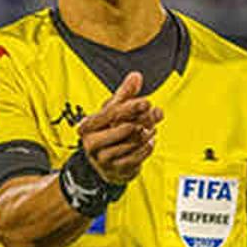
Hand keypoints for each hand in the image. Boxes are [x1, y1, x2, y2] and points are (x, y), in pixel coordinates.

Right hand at [79, 72, 162, 186]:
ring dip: (146, 134)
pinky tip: (151, 140)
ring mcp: (102, 159)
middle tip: (158, 113)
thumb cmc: (108, 132)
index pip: (112, 113)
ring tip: (153, 127)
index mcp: (88, 125)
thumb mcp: (113, 111)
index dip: (131, 106)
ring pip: (131, 143)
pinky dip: (146, 148)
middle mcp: (91, 143)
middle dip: (144, 119)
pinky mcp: (115, 170)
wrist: (104, 165)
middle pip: (124, 127)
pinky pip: (135, 157)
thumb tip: (136, 76)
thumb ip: (125, 94)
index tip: (147, 102)